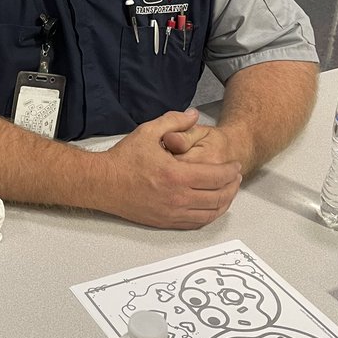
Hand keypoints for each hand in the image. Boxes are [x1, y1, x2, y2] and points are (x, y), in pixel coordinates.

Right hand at [99, 110, 242, 229]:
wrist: (102, 183)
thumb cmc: (123, 159)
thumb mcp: (148, 132)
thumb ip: (174, 121)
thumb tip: (194, 115)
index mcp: (176, 175)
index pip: (216, 176)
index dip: (231, 171)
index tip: (235, 166)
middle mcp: (177, 197)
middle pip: (218, 196)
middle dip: (232, 187)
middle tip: (236, 178)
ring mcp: (172, 213)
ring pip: (210, 213)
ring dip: (225, 202)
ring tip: (228, 192)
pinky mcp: (165, 221)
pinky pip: (197, 223)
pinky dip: (210, 215)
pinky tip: (212, 206)